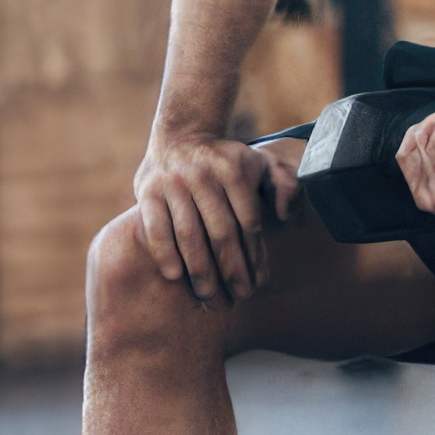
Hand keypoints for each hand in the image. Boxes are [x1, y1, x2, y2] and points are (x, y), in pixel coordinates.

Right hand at [134, 135, 299, 307]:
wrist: (179, 136)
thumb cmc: (225, 161)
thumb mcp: (259, 162)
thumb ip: (283, 183)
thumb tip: (285, 215)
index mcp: (233, 169)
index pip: (248, 221)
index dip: (255, 255)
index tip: (258, 282)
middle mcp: (203, 175)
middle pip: (221, 233)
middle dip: (231, 271)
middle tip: (238, 298)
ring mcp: (173, 183)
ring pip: (189, 235)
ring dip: (200, 271)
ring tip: (209, 296)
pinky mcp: (148, 192)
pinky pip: (157, 228)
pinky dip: (165, 253)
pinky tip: (176, 276)